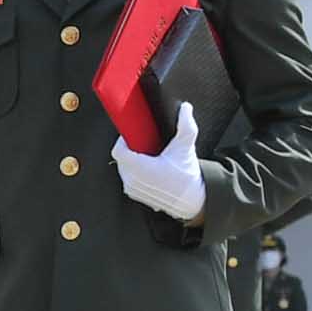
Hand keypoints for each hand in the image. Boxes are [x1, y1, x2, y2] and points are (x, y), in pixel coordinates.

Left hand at [113, 102, 208, 223]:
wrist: (192, 201)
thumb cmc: (187, 178)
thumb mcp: (186, 147)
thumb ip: (185, 125)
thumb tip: (185, 108)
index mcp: (141, 168)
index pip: (119, 151)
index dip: (124, 140)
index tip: (134, 135)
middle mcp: (133, 180)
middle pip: (121, 157)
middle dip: (131, 149)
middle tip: (144, 144)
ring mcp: (133, 189)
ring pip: (124, 167)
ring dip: (133, 160)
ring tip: (148, 156)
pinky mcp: (135, 194)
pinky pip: (128, 177)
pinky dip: (135, 171)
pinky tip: (149, 168)